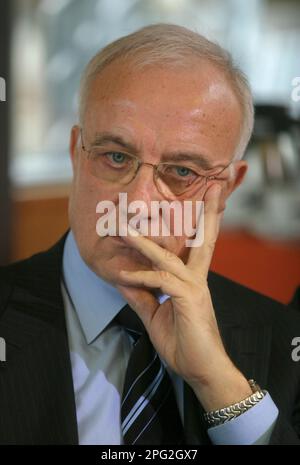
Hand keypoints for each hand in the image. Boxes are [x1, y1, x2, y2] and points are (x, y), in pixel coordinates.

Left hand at [117, 184, 251, 410]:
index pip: (196, 247)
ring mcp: (194, 288)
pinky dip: (142, 276)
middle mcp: (196, 279)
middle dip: (206, 213)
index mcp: (192, 281)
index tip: (201, 202)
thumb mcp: (155, 316)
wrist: (202, 371)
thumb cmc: (184, 343)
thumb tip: (124, 278)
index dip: (199, 225)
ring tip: (123, 228)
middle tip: (211, 186)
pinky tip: (123, 274)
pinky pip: (161, 282)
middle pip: (203, 240)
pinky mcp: (189, 300)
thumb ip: (141, 296)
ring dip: (145, 242)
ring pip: (170, 257)